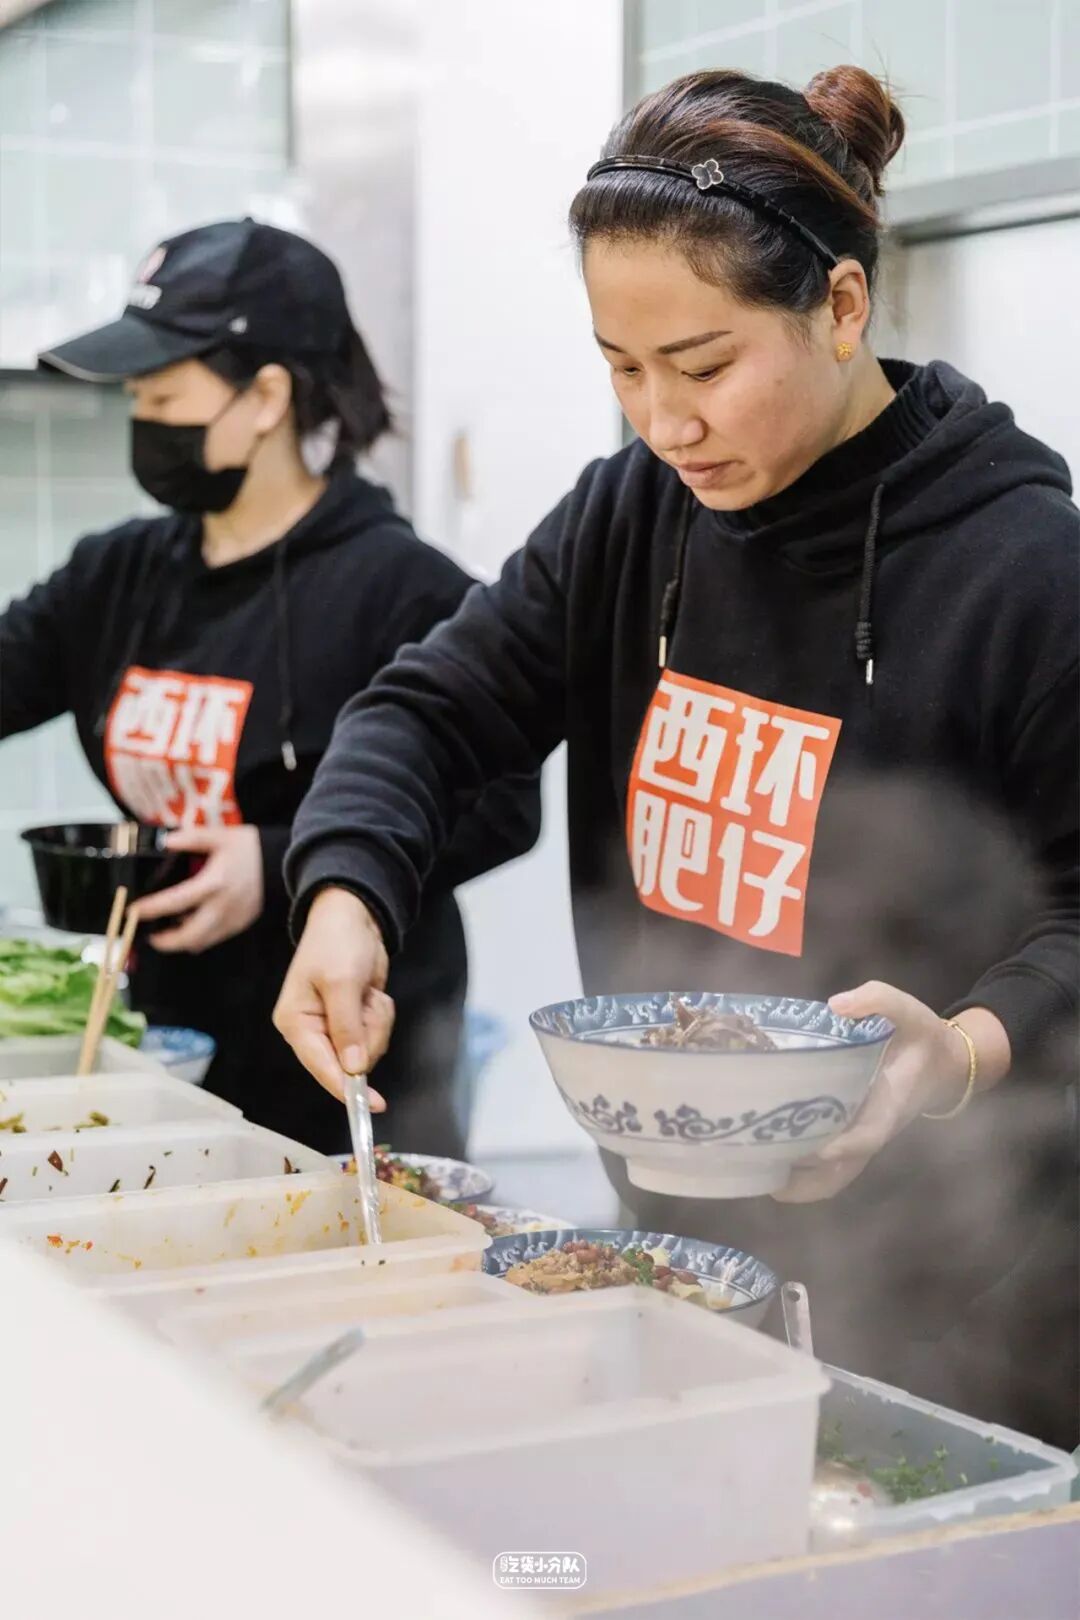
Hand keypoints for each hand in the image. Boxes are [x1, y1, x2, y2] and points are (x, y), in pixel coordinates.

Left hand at [134, 825, 263, 953]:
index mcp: (213, 884)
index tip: (134, 911)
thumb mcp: (220, 836)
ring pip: (201, 942)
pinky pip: (214, 938)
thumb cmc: (250, 848)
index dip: (151, 909)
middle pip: (188, 936)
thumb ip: (191, 838)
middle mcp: (222, 907)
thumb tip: (165, 842)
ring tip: (168, 933)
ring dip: (181, 942)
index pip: (175, 902)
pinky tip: (192, 926)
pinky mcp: (240, 924)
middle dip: (165, 941)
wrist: (282, 862)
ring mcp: (232, 919)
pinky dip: (199, 938)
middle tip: (149, 935)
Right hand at [272, 887, 391, 1107]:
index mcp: (296, 1022)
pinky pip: (376, 1034)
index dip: (345, 1088)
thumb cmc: (337, 942)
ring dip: (376, 1022)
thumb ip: (347, 1027)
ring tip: (367, 993)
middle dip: (367, 1035)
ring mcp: (334, 1028)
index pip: (321, 1066)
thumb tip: (354, 1069)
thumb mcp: (341, 982)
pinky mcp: (353, 1022)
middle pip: (349, 1062)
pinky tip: (371, 993)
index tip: (371, 1105)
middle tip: (367, 1004)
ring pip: (368, 1050)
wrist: (354, 916)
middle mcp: (312, 1031)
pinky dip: (380, 1015)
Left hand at [773, 982, 1007, 1203]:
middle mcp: (874, 1130)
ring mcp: (862, 1139)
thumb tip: (838, 1005)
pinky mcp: (853, 1137)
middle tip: (761, 1166)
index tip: (812, 1150)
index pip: (867, 1136)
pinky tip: (766, 1158)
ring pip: (832, 1179)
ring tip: (753, 1169)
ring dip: (797, 1184)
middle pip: (842, 1174)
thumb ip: (878, 1000)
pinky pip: (828, 1169)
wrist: (943, 1063)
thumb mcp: (908, 1009)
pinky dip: (801, 1174)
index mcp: (890, 1105)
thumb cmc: (921, 1037)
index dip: (842, 1146)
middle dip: (805, 1181)